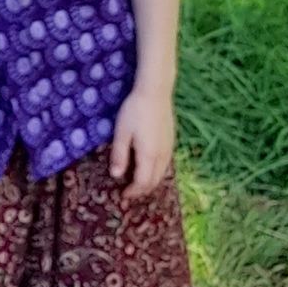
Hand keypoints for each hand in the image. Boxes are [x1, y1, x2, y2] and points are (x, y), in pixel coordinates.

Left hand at [110, 86, 174, 201]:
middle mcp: (162, 156)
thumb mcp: (122, 131)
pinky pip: (165, 165)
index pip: (142, 182)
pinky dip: (156, 172)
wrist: (156, 91)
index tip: (123, 195)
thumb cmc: (135, 110)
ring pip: (162, 174)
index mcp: (149, 155)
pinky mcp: (171, 141)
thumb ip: (119, 154)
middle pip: (154, 181)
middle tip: (129, 192)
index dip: (133, 192)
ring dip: (150, 182)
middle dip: (142, 190)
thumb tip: (116, 176)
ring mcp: (169, 148)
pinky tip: (148, 166)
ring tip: (138, 182)